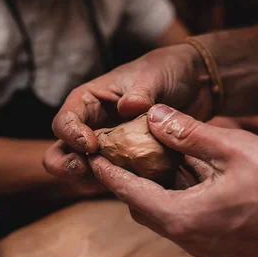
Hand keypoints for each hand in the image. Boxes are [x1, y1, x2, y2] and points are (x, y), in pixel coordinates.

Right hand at [43, 43, 207, 183]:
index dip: (71, 136)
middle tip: (88, 169)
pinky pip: (116, 182)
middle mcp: (91, 128)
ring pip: (85, 174)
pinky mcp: (126, 165)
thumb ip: (141, 91)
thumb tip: (127, 107)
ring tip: (117, 178)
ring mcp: (107, 150)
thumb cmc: (167, 71)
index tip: (91, 145)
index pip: (63, 123)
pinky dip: (123, 186)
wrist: (196, 86)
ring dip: (95, 180)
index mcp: (87, 102)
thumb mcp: (154, 75)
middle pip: (61, 155)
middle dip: (68, 166)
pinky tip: (141, 184)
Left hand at [88, 104, 257, 256]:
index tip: (92, 158)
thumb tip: (151, 116)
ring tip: (160, 158)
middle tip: (127, 152)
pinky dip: (183, 198)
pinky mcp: (224, 247)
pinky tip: (196, 175)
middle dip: (132, 180)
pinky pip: (190, 221)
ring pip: (168, 215)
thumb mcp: (232, 148)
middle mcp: (188, 240)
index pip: (129, 193)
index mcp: (182, 218)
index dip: (108, 173)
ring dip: (161, 188)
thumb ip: (187, 133)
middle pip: (144, 207)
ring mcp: (207, 247)